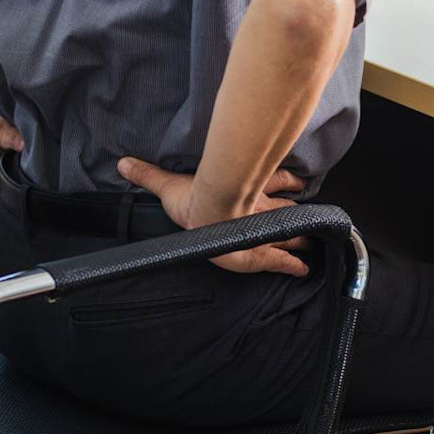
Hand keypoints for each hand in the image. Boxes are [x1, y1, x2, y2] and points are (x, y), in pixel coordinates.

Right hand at [116, 157, 310, 276]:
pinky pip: (280, 258)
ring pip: (289, 230)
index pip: (272, 181)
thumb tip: (123, 163)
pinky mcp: (260, 249)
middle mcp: (257, 206)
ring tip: (310, 242)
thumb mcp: (167, 185)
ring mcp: (261, 227)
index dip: (286, 182)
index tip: (299, 182)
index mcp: (243, 189)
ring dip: (299, 235)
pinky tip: (301, 270)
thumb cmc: (193, 199)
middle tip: (310, 220)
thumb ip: (148, 175)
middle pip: (285, 208)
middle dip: (297, 214)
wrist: (208, 211)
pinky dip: (291, 264)